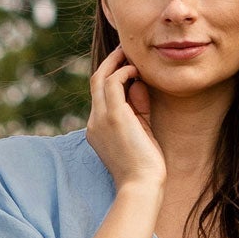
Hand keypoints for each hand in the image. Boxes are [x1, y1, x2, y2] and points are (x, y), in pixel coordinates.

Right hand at [86, 45, 164, 197]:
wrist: (141, 186)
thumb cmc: (144, 166)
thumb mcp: (141, 131)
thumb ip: (138, 107)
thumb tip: (139, 83)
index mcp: (97, 129)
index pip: (100, 96)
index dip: (113, 78)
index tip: (128, 67)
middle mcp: (94, 122)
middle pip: (96, 82)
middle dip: (111, 63)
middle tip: (126, 51)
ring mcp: (100, 119)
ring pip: (101, 78)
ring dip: (116, 62)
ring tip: (132, 55)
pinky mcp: (113, 116)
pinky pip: (113, 82)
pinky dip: (124, 72)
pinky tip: (137, 71)